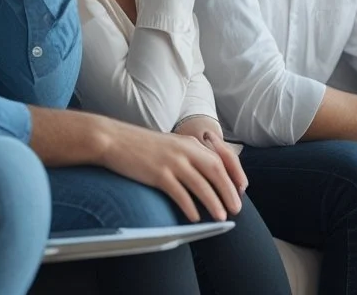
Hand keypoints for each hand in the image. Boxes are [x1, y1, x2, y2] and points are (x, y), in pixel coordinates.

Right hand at [100, 121, 241, 221]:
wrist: (114, 139)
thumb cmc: (142, 146)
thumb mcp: (171, 144)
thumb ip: (189, 154)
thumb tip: (207, 174)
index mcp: (190, 143)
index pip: (222, 158)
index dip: (235, 174)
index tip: (242, 189)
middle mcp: (184, 150)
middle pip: (215, 171)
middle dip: (229, 191)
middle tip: (236, 208)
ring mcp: (172, 161)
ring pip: (200, 184)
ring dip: (213, 202)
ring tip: (221, 217)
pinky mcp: (158, 173)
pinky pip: (179, 193)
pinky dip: (189, 206)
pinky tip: (195, 217)